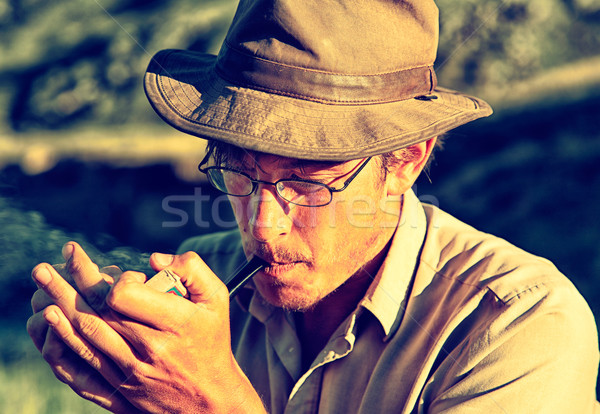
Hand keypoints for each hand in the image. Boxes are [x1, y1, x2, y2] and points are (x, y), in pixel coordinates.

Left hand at [29, 242, 264, 412]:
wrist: (210, 398)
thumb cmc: (212, 340)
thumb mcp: (216, 298)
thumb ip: (192, 268)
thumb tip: (153, 259)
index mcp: (175, 323)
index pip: (125, 296)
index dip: (117, 279)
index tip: (122, 275)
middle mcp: (150, 348)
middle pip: (99, 310)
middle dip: (70, 281)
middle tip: (49, 262)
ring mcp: (132, 370)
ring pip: (86, 333)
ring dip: (59, 303)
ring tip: (42, 279)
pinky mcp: (120, 387)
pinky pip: (83, 361)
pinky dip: (63, 338)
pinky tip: (50, 318)